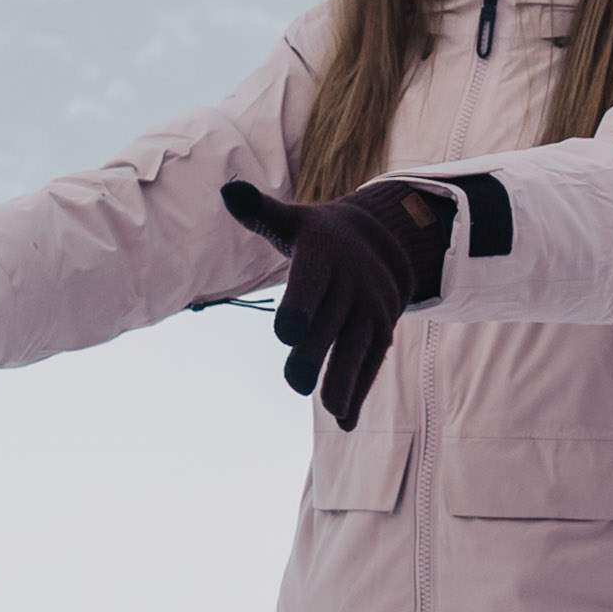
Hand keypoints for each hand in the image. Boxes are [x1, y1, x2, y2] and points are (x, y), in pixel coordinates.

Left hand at [215, 178, 452, 429]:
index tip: (287, 334)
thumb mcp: (291, 221)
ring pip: (356, 347)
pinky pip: (370, 364)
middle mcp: (352, 283)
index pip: (311, 282)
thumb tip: (230, 189)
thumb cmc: (317, 237)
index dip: (300, 307)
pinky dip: (359, 392)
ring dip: (344, 380)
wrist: (383, 242)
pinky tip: (347, 422)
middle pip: (330, 323)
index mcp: (324, 254)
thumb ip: (261, 211)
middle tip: (294, 383)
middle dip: (315, 354)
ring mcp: (371, 309)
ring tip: (331, 410)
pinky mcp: (382, 331)